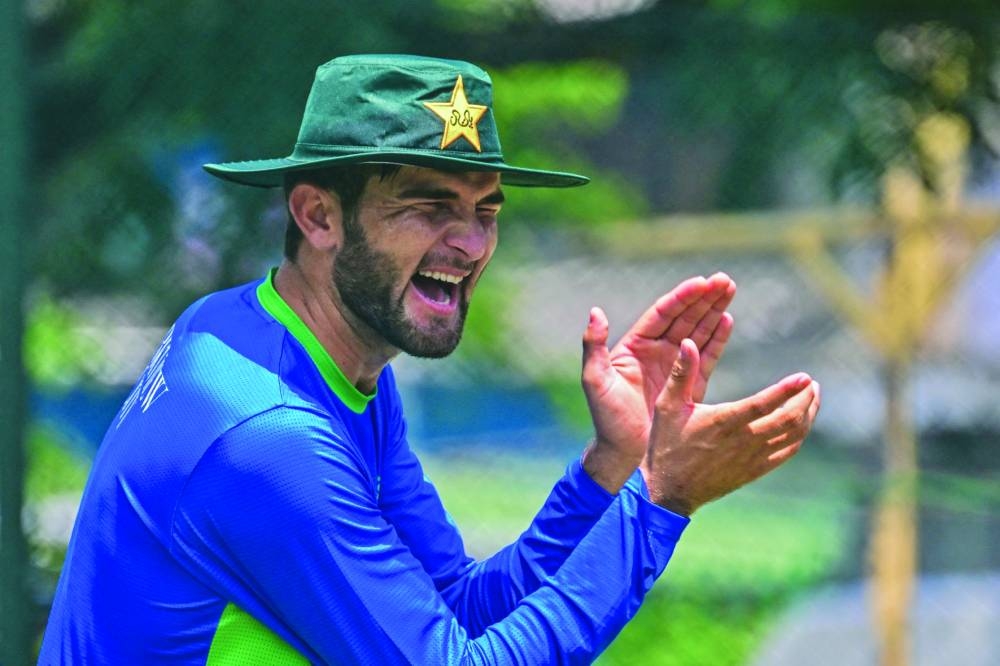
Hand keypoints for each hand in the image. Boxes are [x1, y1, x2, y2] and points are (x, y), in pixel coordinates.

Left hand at [581, 273, 735, 491]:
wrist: (625, 454)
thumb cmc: (607, 419)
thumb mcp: (595, 380)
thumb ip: (594, 346)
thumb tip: (595, 312)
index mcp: (635, 346)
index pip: (663, 314)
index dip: (683, 297)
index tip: (702, 282)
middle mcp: (655, 351)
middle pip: (684, 317)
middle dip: (704, 298)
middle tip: (725, 280)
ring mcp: (674, 366)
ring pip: (697, 332)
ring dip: (714, 312)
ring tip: (730, 290)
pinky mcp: (689, 384)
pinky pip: (706, 356)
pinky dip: (717, 339)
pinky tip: (728, 321)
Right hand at [642, 339, 820, 514]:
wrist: (668, 489)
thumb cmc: (666, 443)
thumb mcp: (667, 405)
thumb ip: (681, 373)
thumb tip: (688, 343)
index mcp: (723, 422)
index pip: (763, 404)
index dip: (786, 390)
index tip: (804, 377)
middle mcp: (742, 441)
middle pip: (787, 420)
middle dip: (805, 400)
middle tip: (812, 385)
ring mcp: (751, 458)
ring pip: (792, 436)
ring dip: (807, 416)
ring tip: (812, 399)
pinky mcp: (754, 470)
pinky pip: (786, 453)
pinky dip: (799, 436)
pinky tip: (801, 424)